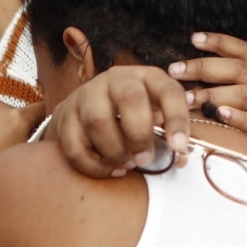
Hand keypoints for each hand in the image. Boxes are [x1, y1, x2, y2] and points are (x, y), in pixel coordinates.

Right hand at [45, 66, 191, 178]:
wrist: (87, 104)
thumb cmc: (131, 112)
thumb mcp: (154, 113)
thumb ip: (169, 133)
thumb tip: (181, 157)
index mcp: (146, 77)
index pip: (168, 91)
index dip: (176, 118)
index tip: (179, 147)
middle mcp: (116, 79)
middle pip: (129, 98)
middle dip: (139, 134)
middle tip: (145, 159)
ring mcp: (87, 94)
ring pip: (98, 120)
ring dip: (115, 150)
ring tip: (127, 165)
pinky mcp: (65, 115)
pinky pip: (75, 144)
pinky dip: (93, 164)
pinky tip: (109, 170)